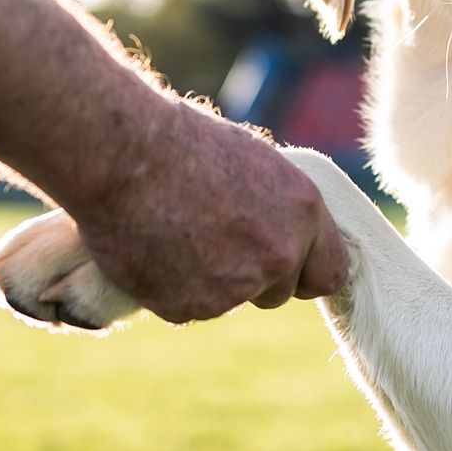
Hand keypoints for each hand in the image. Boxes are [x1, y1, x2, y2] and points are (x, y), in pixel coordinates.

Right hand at [65, 102, 348, 323]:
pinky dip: (174, 288)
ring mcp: (235, 288)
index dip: (304, 270)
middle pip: (280, 293)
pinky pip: (189, 308)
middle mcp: (278, 255)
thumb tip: (285, 232)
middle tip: (213, 241)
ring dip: (211, 281)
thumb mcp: (253, 161)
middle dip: (254, 278)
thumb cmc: (180, 143)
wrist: (121, 156)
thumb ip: (278, 207)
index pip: (331, 273)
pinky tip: (154, 248)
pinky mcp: (190, 307)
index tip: (284, 265)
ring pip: (231, 301)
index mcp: (303, 213)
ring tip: (175, 232)